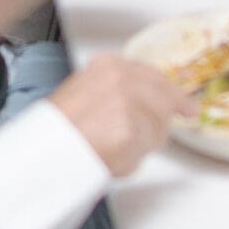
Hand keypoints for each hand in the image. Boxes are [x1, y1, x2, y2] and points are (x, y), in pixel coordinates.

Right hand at [47, 54, 190, 175]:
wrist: (43, 152)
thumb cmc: (56, 130)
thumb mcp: (82, 92)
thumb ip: (117, 92)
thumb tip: (147, 104)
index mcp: (108, 66)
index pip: (155, 77)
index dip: (174, 95)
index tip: (185, 106)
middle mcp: (121, 79)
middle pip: (164, 103)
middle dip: (162, 123)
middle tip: (155, 137)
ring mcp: (128, 105)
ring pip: (157, 131)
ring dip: (141, 146)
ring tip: (113, 151)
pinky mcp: (131, 132)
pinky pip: (143, 152)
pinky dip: (130, 162)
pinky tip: (110, 160)